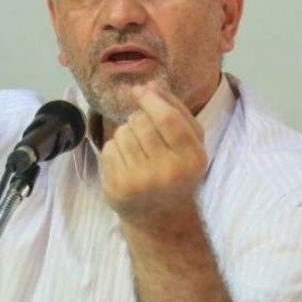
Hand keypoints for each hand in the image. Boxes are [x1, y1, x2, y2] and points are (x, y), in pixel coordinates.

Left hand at [101, 84, 206, 228]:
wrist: (160, 216)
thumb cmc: (176, 170)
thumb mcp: (189, 144)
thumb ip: (176, 111)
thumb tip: (150, 84)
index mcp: (192, 159)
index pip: (168, 119)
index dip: (152, 99)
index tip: (141, 89)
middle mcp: (168, 172)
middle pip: (142, 122)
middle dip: (139, 119)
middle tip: (145, 135)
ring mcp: (142, 182)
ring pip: (123, 133)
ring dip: (126, 134)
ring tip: (137, 152)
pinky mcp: (119, 187)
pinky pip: (109, 148)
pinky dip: (114, 150)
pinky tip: (126, 164)